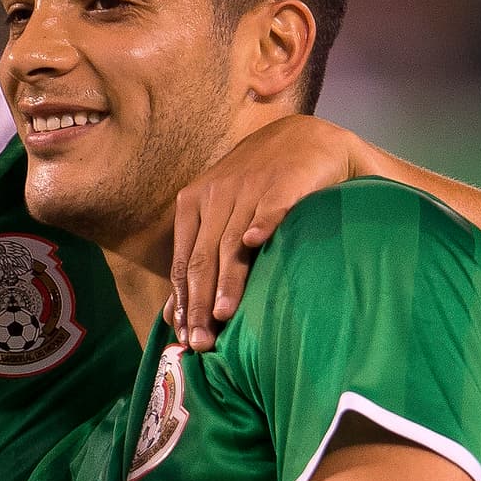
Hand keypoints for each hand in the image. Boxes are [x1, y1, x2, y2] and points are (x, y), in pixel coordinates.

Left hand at [166, 116, 361, 350]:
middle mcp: (217, 195)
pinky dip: (262, 223)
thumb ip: (197, 257)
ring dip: (227, 280)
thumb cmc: (260, 186)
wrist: (306, 138)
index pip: (183, 262)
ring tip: (224, 315)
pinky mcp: (285, 181)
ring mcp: (250, 187)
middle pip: (202, 258)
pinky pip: (270, 207)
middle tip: (202, 341)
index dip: (182, 302)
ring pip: (232, 241)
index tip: (184, 336)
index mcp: (194, 204)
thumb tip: (174, 314)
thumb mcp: (220, 215)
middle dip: (199, 303)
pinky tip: (256, 242)